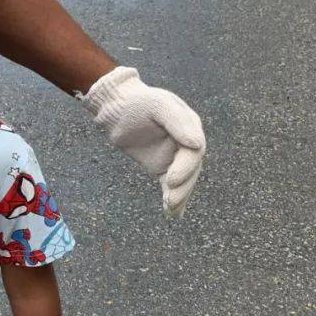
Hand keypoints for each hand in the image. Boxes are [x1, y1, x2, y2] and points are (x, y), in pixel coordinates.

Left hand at [80, 66, 204, 216]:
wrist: (118, 107)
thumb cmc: (139, 102)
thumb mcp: (157, 105)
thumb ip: (177, 121)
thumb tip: (197, 144)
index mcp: (191, 126)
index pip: (194, 151)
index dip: (185, 168)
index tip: (171, 180)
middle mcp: (187, 143)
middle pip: (191, 169)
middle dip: (183, 187)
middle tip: (171, 201)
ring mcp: (175, 155)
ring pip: (183, 180)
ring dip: (180, 196)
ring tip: (171, 210)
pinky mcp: (162, 166)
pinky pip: (170, 185)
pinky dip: (172, 198)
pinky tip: (172, 213)